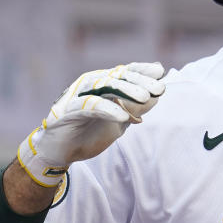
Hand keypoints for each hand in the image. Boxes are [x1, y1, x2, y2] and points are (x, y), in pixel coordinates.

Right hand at [16, 62, 165, 186]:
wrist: (62, 151)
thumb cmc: (91, 132)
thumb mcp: (120, 122)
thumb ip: (137, 108)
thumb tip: (158, 95)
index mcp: (103, 84)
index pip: (125, 72)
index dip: (142, 71)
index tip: (160, 72)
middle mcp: (90, 84)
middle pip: (118, 77)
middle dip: (139, 81)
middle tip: (159, 88)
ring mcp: (78, 94)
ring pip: (104, 85)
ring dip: (126, 90)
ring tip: (144, 97)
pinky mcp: (67, 110)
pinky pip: (89, 105)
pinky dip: (107, 109)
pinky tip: (123, 116)